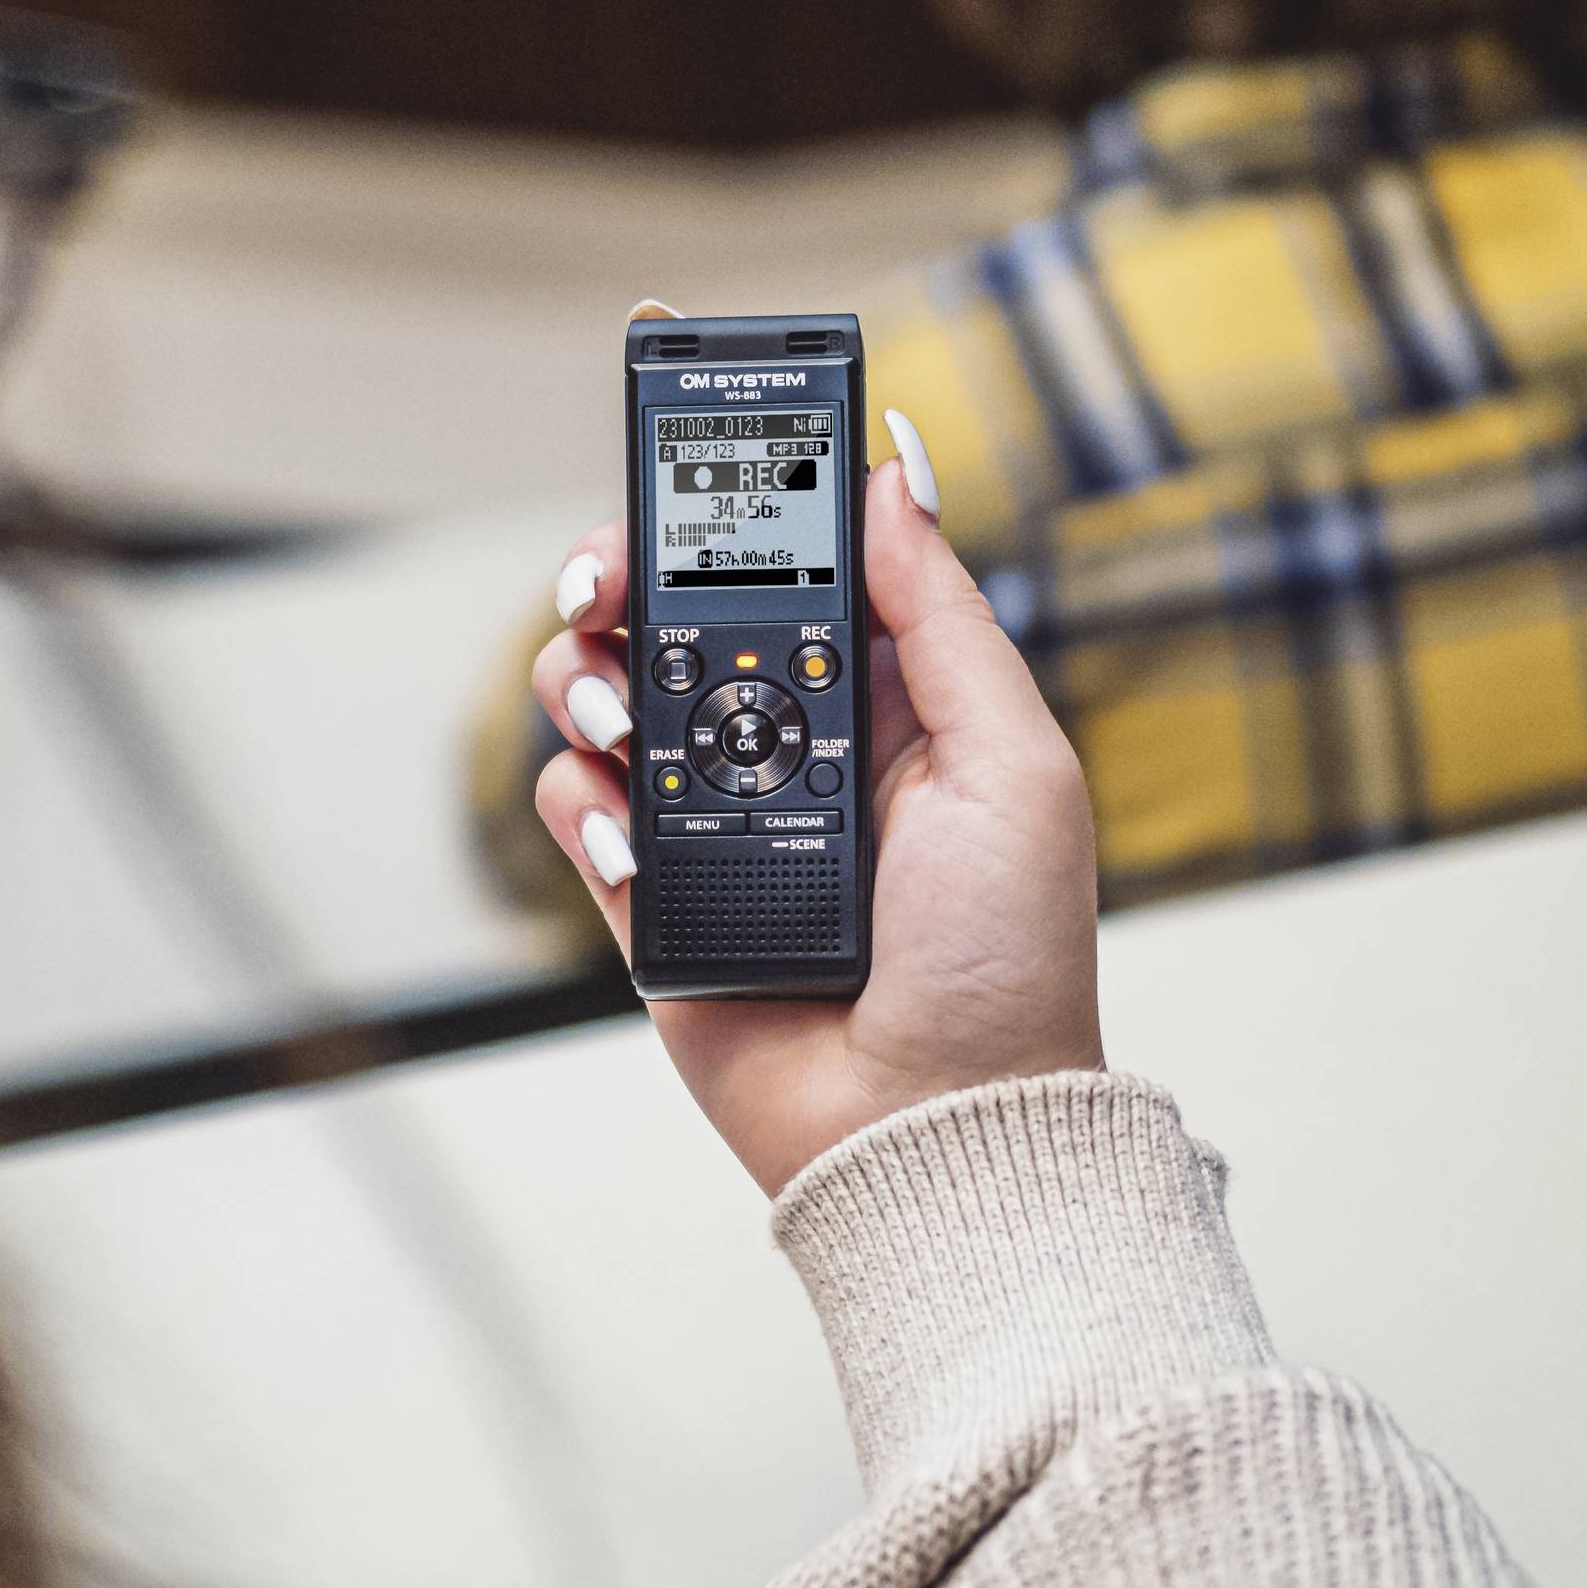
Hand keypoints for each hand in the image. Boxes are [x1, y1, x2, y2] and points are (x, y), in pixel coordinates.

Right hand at [533, 429, 1103, 1197]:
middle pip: (665, 612)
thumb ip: (941, 614)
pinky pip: (577, 809)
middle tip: (606, 584)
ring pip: (599, 695)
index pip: (782, 565)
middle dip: (619, 577)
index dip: (726, 508)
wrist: (933, 1126)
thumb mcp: (1009, 761)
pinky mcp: (649, 896)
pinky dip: (580, 801)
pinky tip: (626, 832)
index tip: (682, 462)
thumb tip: (897, 474)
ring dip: (586, 682)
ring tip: (624, 720)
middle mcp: (784, 741)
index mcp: (880, 696)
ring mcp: (708, 816)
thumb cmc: (1002, 963)